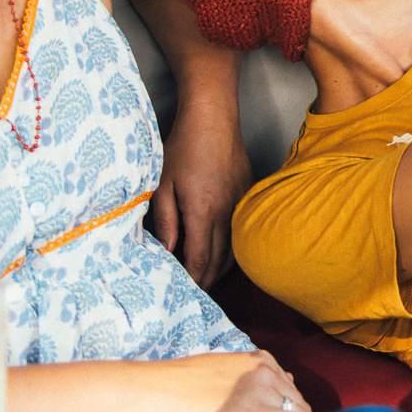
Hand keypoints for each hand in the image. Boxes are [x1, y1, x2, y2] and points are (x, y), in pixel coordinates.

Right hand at [138, 351, 317, 411]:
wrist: (148, 391)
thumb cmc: (174, 386)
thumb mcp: (219, 372)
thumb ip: (249, 378)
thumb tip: (284, 379)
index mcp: (256, 360)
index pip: (290, 388)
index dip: (297, 410)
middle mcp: (263, 370)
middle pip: (297, 401)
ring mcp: (258, 388)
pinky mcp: (249, 409)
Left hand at [149, 101, 250, 286]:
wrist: (213, 119)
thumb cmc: (183, 148)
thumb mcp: (163, 185)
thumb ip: (165, 221)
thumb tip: (168, 251)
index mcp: (203, 212)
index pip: (199, 260)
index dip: (192, 281)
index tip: (182, 292)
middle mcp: (226, 213)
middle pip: (218, 261)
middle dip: (205, 281)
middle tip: (192, 293)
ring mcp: (240, 204)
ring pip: (233, 250)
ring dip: (219, 269)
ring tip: (204, 277)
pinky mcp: (248, 196)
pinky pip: (240, 232)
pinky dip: (230, 250)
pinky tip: (219, 251)